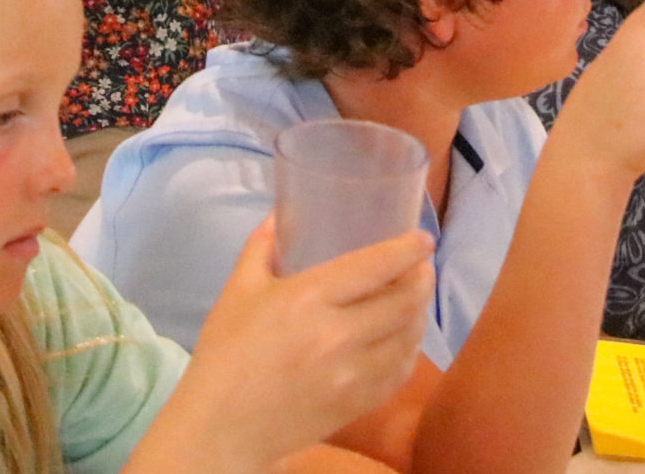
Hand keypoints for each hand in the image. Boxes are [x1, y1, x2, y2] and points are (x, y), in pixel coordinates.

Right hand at [161, 220, 433, 469]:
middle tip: (422, 268)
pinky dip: (408, 352)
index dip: (408, 249)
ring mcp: (351, 375)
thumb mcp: (238, 290)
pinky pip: (398, 375)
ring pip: (407, 339)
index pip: (375, 266)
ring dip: (419, 315)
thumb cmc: (225, 353)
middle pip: (403, 302)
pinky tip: (403, 341)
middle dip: (422, 279)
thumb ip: (261, 247)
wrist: (221, 427)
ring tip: (416, 301)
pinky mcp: (355, 405)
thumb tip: (280, 216)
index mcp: (308, 298)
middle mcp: (338, 335)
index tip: (423, 239)